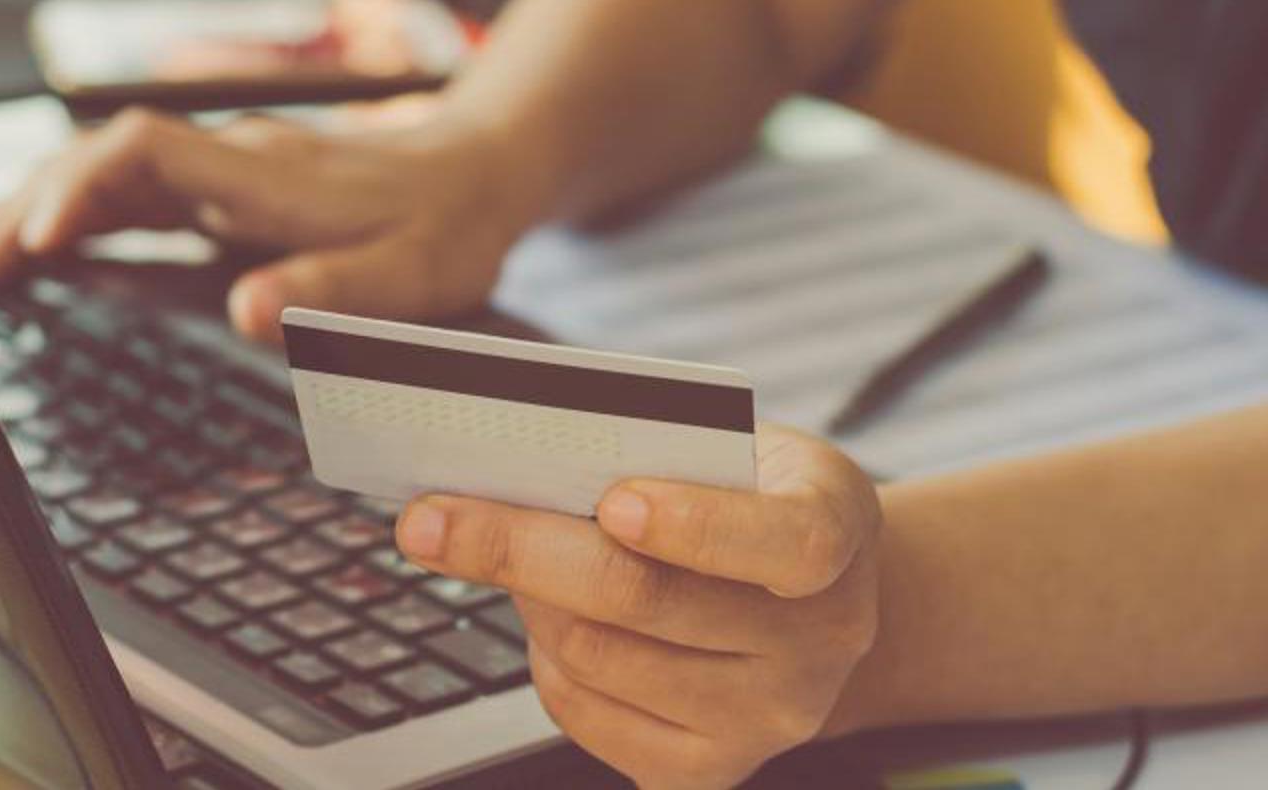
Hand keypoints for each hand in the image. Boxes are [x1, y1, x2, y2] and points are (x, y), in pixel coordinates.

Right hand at [0, 107, 548, 342]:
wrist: (477, 176)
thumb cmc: (445, 230)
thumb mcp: (408, 276)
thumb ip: (328, 292)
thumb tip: (245, 312)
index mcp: (267, 179)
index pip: (148, 153)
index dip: (84, 187)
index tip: (41, 239)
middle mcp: (232, 165)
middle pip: (100, 164)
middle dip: (24, 213)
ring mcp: (224, 175)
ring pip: (105, 178)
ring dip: (36, 218)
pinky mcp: (225, 193)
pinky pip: (131, 197)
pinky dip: (77, 224)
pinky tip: (45, 261)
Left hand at [393, 423, 881, 788]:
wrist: (810, 606)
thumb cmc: (753, 500)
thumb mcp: (744, 448)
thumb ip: (664, 448)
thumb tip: (525, 457)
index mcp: (836, 534)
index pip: (784, 542)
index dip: (697, 525)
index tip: (612, 500)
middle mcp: (818, 641)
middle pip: (646, 600)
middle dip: (518, 549)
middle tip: (430, 519)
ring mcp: (765, 718)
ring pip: (594, 655)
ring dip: (525, 598)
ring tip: (512, 554)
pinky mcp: (706, 771)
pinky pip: (583, 712)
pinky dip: (543, 658)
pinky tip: (552, 618)